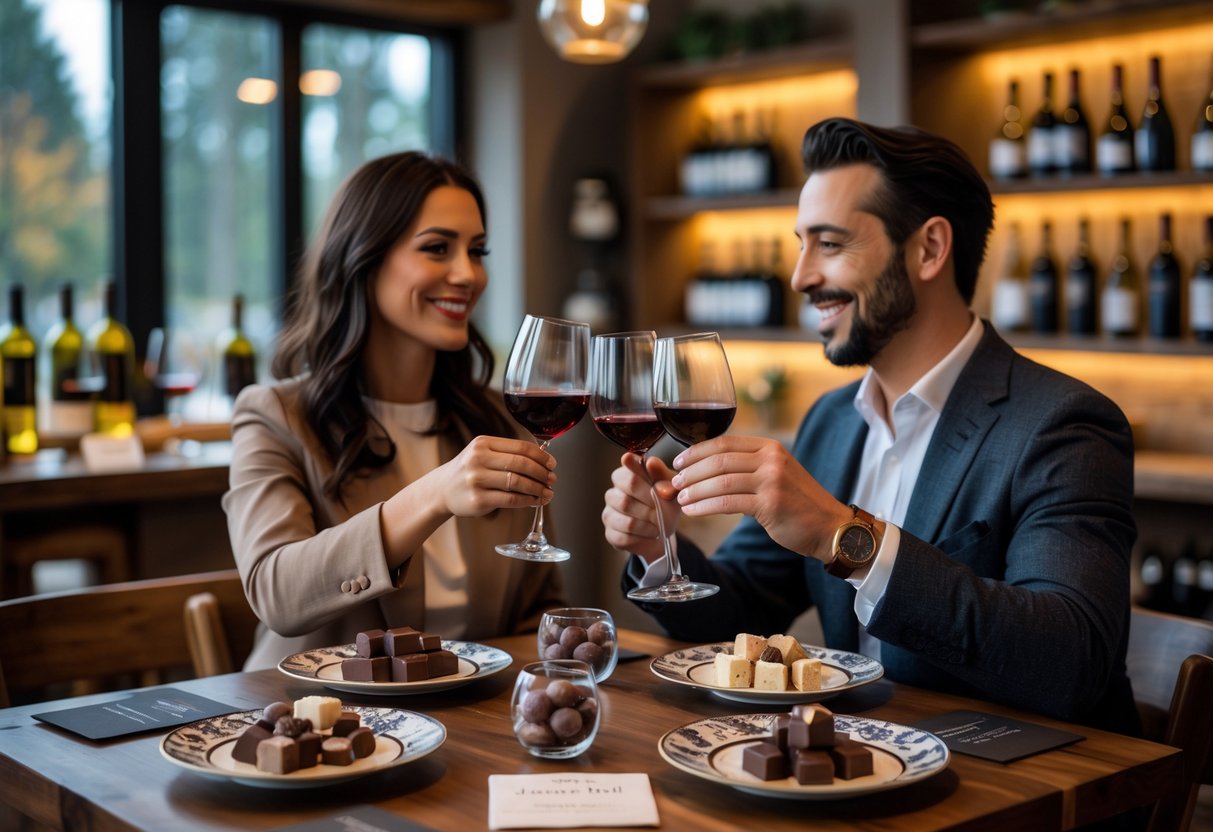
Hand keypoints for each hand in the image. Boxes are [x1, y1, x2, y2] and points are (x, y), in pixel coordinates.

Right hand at [426, 434, 554, 517]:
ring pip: (517, 483)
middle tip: (552, 479)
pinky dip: (527, 500)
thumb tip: (543, 460)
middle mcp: (478, 459)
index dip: (541, 456)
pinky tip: (534, 500)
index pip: (520, 447)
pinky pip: (510, 500)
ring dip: (537, 488)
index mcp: (483, 444)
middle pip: (521, 464)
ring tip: (547, 493)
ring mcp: (476, 480)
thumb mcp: (483, 454)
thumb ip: (508, 454)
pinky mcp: (477, 500)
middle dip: (541, 473)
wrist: (442, 489)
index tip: (552, 464)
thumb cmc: (469, 470)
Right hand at [602, 452, 681, 563]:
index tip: (638, 469)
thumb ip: (663, 476)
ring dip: (649, 527)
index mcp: (626, 476)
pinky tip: (651, 536)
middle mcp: (613, 493)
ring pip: (628, 522)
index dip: (635, 476)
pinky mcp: (611, 533)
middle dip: (650, 510)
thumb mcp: (671, 488)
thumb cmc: (666, 502)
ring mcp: (609, 513)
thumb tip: (651, 462)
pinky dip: (643, 539)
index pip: (627, 474)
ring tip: (660, 526)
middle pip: (626, 500)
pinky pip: (625, 538)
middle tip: (664, 513)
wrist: (664, 528)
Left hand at [669, 435, 849, 560]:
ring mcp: (772, 481)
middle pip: (720, 460)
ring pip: (721, 481)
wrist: (830, 526)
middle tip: (675, 482)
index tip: (679, 461)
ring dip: (695, 490)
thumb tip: (705, 469)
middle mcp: (771, 459)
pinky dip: (705, 507)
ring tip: (680, 498)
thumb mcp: (775, 474)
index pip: (725, 443)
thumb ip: (747, 468)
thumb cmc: (797, 503)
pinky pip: (728, 503)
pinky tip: (693, 511)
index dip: (697, 451)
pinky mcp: (770, 504)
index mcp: (770, 447)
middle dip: (692, 472)